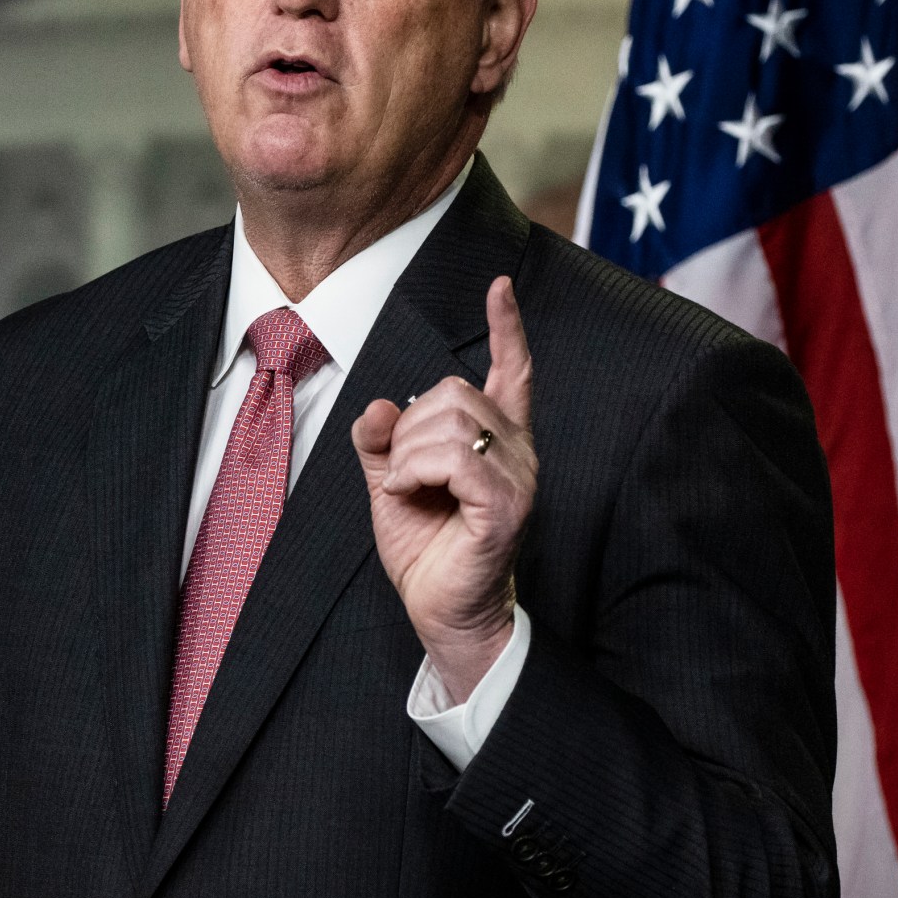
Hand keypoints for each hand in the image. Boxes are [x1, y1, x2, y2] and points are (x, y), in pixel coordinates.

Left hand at [350, 275, 535, 701]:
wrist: (441, 610)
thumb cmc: (426, 548)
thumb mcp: (391, 483)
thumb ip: (381, 441)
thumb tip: (379, 404)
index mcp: (499, 440)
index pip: (513, 371)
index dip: (506, 328)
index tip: (499, 286)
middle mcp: (518, 452)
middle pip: (455, 391)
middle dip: (409, 426)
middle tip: (401, 473)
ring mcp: (519, 477)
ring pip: (451, 421)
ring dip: (407, 453)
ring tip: (407, 490)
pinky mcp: (506, 505)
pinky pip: (454, 458)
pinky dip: (414, 471)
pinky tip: (409, 495)